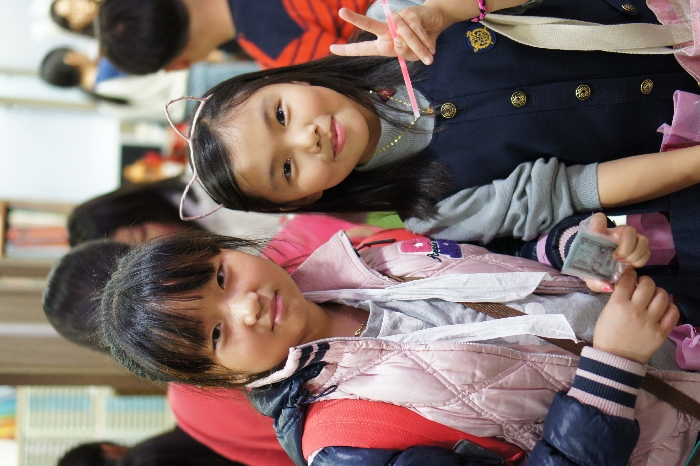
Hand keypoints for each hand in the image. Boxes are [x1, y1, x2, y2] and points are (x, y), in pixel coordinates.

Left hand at [329, 7, 446, 63]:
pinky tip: (431, 48)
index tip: (331, 49)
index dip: (347, 50)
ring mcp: (397, 20)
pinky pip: (415, 31)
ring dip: (418, 49)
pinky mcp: (410, 14)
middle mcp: (387, 29)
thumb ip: (403, 52)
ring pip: (404, 36)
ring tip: (429, 57)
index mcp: (383, 43)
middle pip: (370, 24)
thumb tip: (398, 40)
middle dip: (356, 19)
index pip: (362, 47)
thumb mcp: (411, 55)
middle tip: (341, 11)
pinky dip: (424, 42)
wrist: (435, 26)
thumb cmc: (419, 43)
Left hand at [583, 213, 649, 292]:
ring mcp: (629, 240)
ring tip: (625, 264)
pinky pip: (647, 251)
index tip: (598, 233)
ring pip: (642, 239)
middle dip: (627, 247)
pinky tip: (630, 266)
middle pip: (629, 230)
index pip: (599, 219)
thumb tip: (609, 287)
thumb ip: (596, 282)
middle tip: (617, 259)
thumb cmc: (592, 269)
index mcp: (599, 234)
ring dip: (636, 254)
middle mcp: (615, 234)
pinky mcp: (638, 248)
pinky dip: (641, 260)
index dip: (599, 223)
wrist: (599, 270)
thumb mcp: (590, 277)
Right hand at [593, 269, 678, 363]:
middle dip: (645, 281)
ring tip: (653, 297)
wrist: (616, 358)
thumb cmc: (607, 334)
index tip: (630, 275)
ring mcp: (650, 322)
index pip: (628, 280)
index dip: (630, 274)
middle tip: (643, 286)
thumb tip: (629, 284)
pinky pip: (673, 312)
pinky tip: (663, 309)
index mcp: (617, 305)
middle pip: (648, 285)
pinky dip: (669, 307)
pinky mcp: (662, 332)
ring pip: (662, 296)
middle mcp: (635, 311)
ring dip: (658, 293)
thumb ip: (617, 298)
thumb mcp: (606, 313)